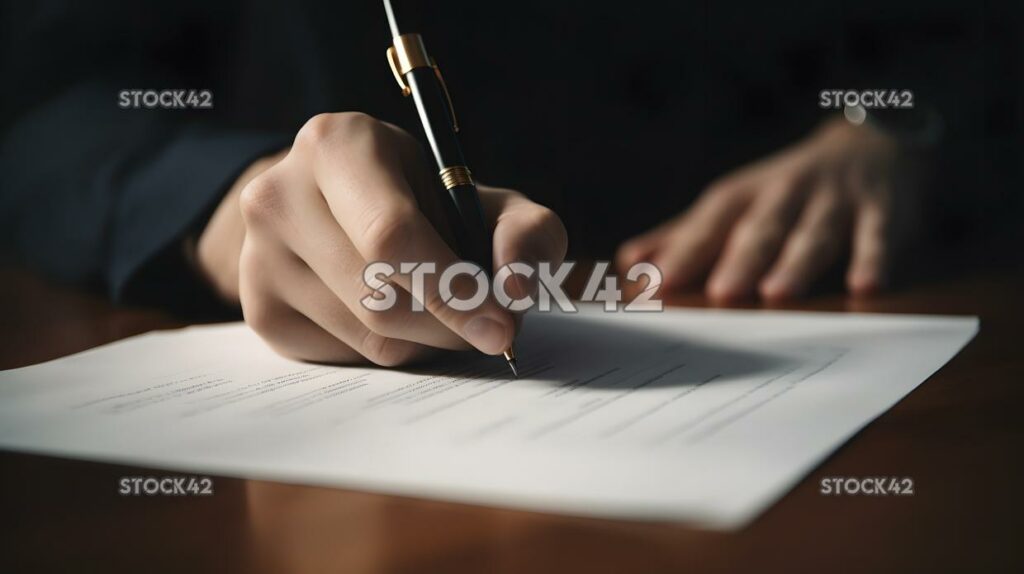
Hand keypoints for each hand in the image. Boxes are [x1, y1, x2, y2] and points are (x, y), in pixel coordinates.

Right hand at [196, 112, 566, 364]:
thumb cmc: (428, 203)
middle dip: (449, 325)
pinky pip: (345, 358)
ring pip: (367, 337)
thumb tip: (515, 292)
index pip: (391, 235)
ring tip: (438, 309)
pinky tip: (395, 317)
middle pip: (380, 298)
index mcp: (336, 145)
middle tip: (486, 325)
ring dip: (425, 341)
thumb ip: (527, 234)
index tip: (502, 325)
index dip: (453, 289)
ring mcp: (257, 255)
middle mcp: (279, 195)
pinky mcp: (258, 308)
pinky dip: (389, 351)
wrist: (345, 207)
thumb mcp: (489, 201)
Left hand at [617, 118, 920, 300]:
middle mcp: (786, 193)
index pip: (709, 222)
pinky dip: (873, 258)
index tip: (659, 283)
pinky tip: (866, 285)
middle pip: (761, 228)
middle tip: (720, 294)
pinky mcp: (881, 210)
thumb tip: (631, 261)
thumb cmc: (787, 189)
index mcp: (745, 194)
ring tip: (778, 293)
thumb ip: (687, 234)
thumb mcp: (737, 202)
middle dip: (740, 259)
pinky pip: (877, 235)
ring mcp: (834, 200)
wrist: (872, 143)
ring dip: (797, 262)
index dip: (684, 251)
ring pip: (815, 232)